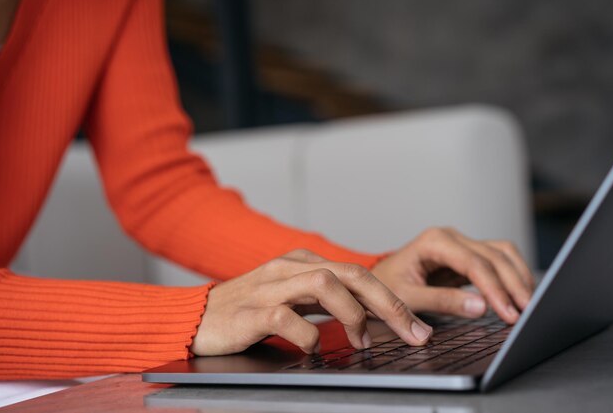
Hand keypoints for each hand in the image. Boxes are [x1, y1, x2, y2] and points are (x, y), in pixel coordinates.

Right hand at [191, 250, 431, 355]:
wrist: (195, 317)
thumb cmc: (246, 310)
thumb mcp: (290, 298)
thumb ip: (324, 301)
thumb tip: (368, 318)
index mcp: (301, 262)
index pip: (357, 273)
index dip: (392, 299)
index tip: (416, 326)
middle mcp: (289, 268)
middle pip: (351, 274)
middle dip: (389, 304)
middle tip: (413, 333)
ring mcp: (269, 287)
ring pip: (324, 284)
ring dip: (352, 315)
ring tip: (361, 342)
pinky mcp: (250, 311)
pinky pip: (288, 318)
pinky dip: (308, 337)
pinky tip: (310, 349)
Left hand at [372, 227, 534, 323]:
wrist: (376, 281)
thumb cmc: (384, 286)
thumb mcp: (407, 297)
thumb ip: (442, 301)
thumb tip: (480, 307)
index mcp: (434, 242)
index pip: (474, 263)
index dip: (495, 288)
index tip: (509, 312)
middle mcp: (450, 237)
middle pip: (494, 255)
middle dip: (513, 284)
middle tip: (527, 313)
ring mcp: (461, 244)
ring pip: (502, 253)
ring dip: (518, 277)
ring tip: (529, 305)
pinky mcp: (468, 255)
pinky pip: (498, 260)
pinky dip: (512, 276)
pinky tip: (519, 296)